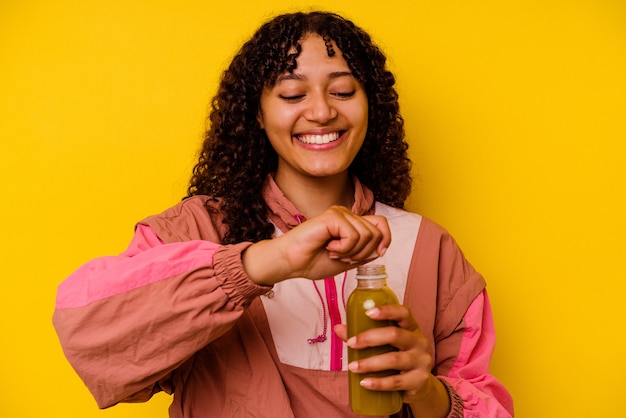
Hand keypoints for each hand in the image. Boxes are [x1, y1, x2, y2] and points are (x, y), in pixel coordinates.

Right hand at [242, 205, 390, 282]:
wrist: (291, 263)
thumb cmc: (313, 261)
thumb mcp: (347, 261)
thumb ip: (364, 254)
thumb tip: (381, 248)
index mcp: (351, 223)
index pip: (381, 224)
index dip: (386, 239)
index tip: (377, 254)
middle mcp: (347, 215)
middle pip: (377, 231)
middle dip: (365, 252)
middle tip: (344, 258)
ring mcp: (339, 213)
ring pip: (367, 234)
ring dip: (352, 252)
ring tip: (334, 254)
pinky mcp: (332, 216)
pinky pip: (352, 235)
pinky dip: (344, 248)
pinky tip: (329, 248)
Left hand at [334, 305, 450, 417]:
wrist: (419, 385)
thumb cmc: (398, 357)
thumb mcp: (385, 344)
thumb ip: (363, 335)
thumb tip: (339, 328)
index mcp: (411, 328)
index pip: (403, 312)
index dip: (387, 311)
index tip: (368, 312)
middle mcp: (419, 342)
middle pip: (395, 335)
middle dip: (370, 338)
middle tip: (351, 344)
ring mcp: (421, 362)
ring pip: (394, 359)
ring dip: (370, 363)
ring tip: (353, 367)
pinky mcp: (419, 381)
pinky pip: (396, 382)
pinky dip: (378, 383)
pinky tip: (364, 382)